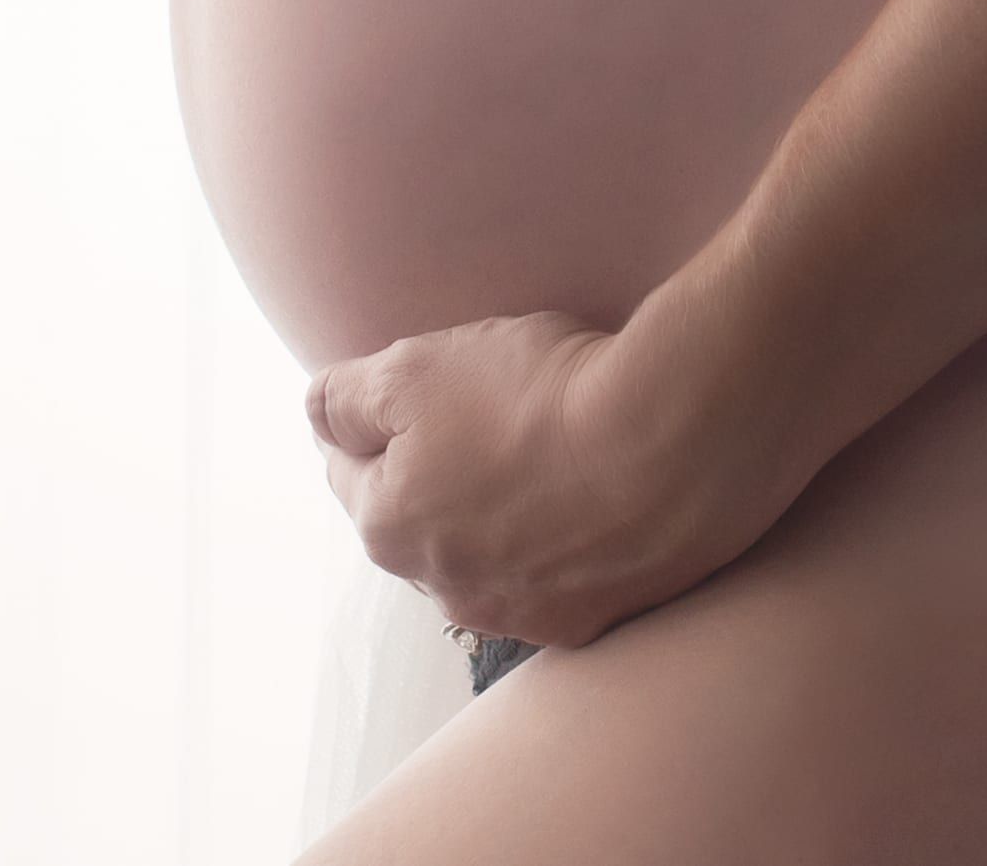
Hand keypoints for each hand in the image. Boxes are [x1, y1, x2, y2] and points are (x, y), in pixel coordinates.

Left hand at [304, 308, 738, 649]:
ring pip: (486, 552)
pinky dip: (564, 538)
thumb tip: (315, 413)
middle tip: (481, 409)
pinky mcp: (598, 618)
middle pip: (419, 515)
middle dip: (433, 468)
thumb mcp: (414, 367)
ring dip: (498, 509)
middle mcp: (446, 589)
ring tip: (543, 449)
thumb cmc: (536, 396)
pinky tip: (592, 491)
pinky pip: (559, 575)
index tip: (405, 387)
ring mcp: (524, 614)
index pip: (346, 465)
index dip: (370, 415)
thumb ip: (345, 395)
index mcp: (390, 527)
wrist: (672, 441)